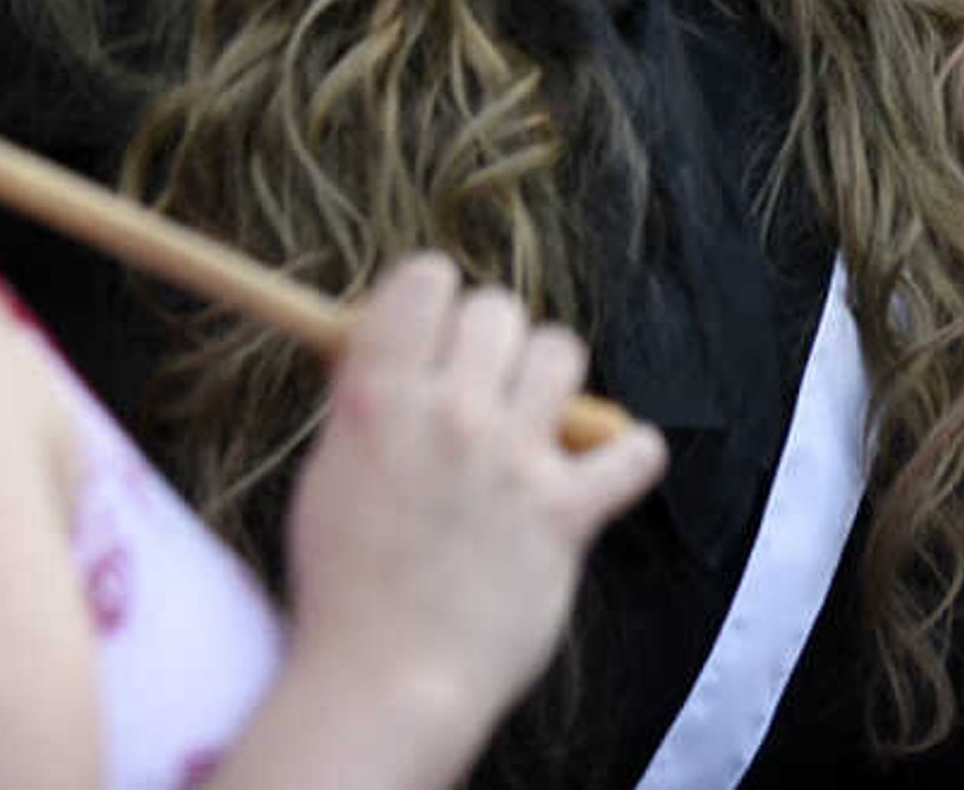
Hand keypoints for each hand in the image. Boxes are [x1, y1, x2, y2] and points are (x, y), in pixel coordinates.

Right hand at [260, 256, 666, 784]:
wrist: (383, 686)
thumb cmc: (345, 587)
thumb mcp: (329, 471)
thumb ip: (366, 400)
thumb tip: (393, 338)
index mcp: (379, 399)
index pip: (426, 278)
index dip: (432, 299)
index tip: (431, 332)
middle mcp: (450, 414)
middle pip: (497, 308)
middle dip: (488, 342)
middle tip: (477, 391)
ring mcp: (513, 460)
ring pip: (560, 350)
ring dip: (547, 382)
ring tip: (529, 425)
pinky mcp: (567, 512)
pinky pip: (634, 450)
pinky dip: (628, 458)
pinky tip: (605, 472)